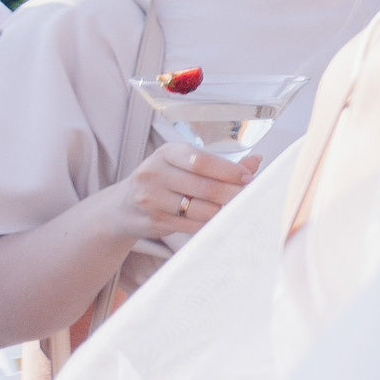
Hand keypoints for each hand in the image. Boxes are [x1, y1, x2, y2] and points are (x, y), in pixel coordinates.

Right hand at [113, 141, 258, 239]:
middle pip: (206, 188)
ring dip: (223, 211)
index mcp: (165, 153)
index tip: (249, 178)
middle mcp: (154, 174)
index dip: (230, 171)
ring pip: (202, 210)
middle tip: (251, 197)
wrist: (122, 207)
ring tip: (233, 209)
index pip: (202, 161)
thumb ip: (219, 165)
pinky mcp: (152, 222)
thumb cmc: (163, 181)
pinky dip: (210, 225)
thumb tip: (256, 161)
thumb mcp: (183, 165)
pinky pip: (193, 226)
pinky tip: (217, 221)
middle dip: (234, 194)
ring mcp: (150, 200)